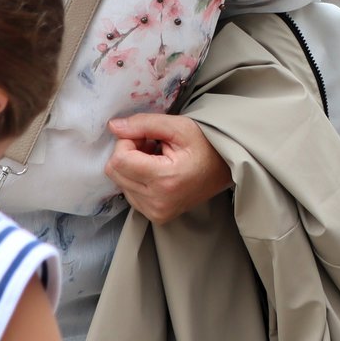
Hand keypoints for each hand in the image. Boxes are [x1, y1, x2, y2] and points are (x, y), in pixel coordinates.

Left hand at [105, 113, 231, 223]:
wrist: (226, 169)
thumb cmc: (205, 145)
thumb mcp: (178, 126)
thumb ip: (143, 124)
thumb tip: (113, 127)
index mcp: (165, 179)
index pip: (120, 160)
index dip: (127, 141)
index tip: (144, 136)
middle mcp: (158, 202)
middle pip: (115, 172)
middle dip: (127, 152)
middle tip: (150, 145)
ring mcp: (156, 212)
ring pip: (120, 183)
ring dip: (132, 166)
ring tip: (156, 159)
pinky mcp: (156, 216)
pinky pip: (129, 193)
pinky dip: (137, 179)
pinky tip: (156, 171)